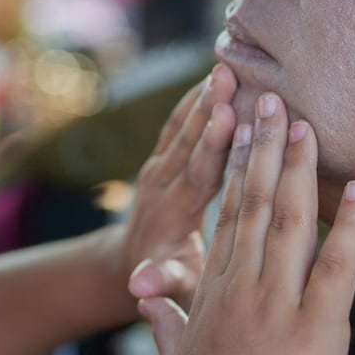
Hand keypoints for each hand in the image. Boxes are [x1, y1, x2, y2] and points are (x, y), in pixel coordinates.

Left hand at [110, 63, 237, 309]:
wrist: (125, 266)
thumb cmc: (165, 283)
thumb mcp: (168, 288)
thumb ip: (163, 282)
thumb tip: (141, 286)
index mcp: (171, 216)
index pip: (196, 176)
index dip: (212, 147)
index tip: (228, 116)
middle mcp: (161, 187)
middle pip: (188, 142)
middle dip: (208, 108)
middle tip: (227, 74)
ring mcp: (157, 170)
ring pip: (181, 128)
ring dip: (201, 97)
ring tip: (225, 66)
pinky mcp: (160, 160)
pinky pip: (176, 126)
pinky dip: (193, 101)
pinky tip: (214, 77)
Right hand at [134, 92, 354, 354]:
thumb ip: (165, 322)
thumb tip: (149, 302)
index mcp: (211, 292)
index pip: (225, 215)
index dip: (236, 168)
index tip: (242, 129)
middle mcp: (240, 286)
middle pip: (254, 202)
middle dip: (265, 147)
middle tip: (274, 100)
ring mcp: (276, 303)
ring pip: (289, 220)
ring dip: (301, 168)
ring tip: (308, 123)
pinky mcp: (315, 328)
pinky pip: (338, 266)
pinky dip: (351, 225)